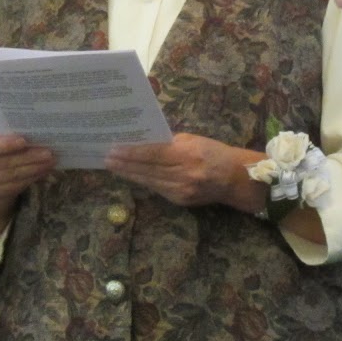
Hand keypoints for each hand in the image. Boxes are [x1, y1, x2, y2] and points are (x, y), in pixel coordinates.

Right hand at [0, 129, 55, 243]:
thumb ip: (7, 133)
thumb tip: (35, 132)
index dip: (6, 144)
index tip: (24, 141)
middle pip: (4, 163)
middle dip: (29, 158)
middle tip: (49, 153)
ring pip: (11, 177)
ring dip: (33, 170)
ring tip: (50, 162)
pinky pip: (14, 187)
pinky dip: (30, 179)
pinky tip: (42, 172)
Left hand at [104, 133, 258, 209]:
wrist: (235, 178)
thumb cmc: (214, 152)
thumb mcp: (194, 140)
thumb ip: (170, 142)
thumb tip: (146, 141)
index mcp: (186, 154)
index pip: (152, 153)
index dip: (131, 152)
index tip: (114, 149)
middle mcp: (183, 174)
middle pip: (147, 169)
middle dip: (125, 164)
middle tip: (106, 158)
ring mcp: (181, 190)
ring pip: (149, 181)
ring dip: (129, 174)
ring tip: (114, 167)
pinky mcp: (180, 200)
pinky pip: (157, 189)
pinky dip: (143, 182)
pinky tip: (132, 176)